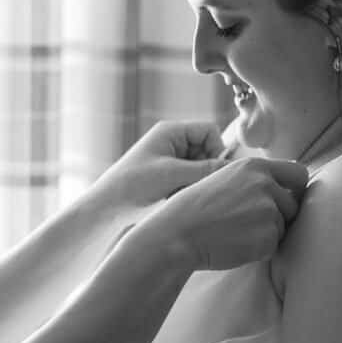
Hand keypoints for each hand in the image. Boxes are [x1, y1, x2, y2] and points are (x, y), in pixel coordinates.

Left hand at [88, 120, 229, 218]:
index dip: (216, 150)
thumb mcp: (173, 176)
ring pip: (200, 168)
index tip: (211, 173)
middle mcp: (171, 142)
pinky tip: (175, 202)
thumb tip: (237, 169)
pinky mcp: (166, 178)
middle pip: (207, 150)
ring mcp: (168, 160)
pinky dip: (187, 191)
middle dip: (205, 170)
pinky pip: (189, 181)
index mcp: (171, 131)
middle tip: (193, 188)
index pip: (210, 131)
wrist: (104, 210)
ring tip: (180, 196)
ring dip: (196, 183)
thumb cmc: (133, 186)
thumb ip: (206, 170)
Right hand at [141, 156, 308, 270]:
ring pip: (283, 226)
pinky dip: (259, 249)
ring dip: (267, 232)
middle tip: (249, 222)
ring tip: (236, 232)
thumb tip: (285, 188)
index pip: (299, 173)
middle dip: (279, 215)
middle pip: (294, 204)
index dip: (295, 188)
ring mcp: (268, 211)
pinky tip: (235, 243)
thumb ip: (254, 180)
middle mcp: (266, 185)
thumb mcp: (224, 178)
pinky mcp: (268, 238)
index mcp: (254, 166)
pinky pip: (274, 245)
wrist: (178, 233)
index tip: (286, 198)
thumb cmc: (195, 208)